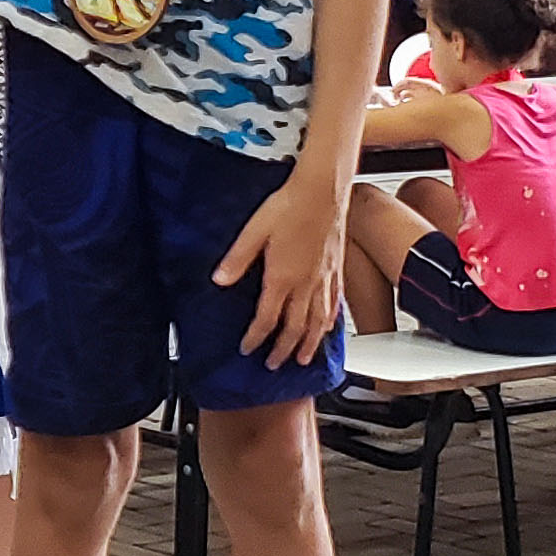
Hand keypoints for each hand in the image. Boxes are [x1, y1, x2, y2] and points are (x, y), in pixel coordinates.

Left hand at [217, 168, 345, 364]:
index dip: (256, 338)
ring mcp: (324, 279)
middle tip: (274, 365)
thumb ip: (237, 259)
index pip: (267, 319)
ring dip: (309, 344)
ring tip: (304, 359)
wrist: (323, 191)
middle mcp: (306, 283)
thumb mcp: (254, 231)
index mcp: (282, 277)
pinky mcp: (337, 270)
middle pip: (294, 328)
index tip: (248, 349)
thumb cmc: (290, 206)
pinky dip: (329, 321)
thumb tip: (219, 279)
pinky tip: (328, 326)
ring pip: (318, 322)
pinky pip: (334, 304)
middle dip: (283, 350)